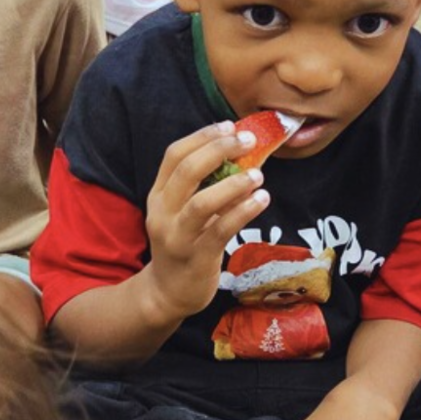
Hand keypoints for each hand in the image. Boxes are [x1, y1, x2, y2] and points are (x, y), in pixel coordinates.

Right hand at [144, 121, 269, 322]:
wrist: (169, 292)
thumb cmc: (185, 243)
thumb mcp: (184, 211)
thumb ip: (204, 186)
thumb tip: (242, 154)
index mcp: (158, 195)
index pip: (174, 155)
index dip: (203, 136)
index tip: (229, 126)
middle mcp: (162, 212)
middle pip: (187, 171)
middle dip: (219, 150)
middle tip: (248, 141)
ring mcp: (177, 236)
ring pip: (202, 202)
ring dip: (234, 184)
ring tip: (258, 175)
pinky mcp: (197, 257)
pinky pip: (221, 229)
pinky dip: (243, 211)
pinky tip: (261, 200)